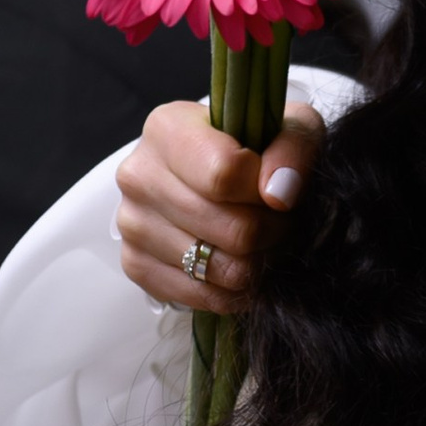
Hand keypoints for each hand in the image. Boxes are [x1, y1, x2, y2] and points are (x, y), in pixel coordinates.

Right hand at [117, 96, 327, 313]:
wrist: (221, 173)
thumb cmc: (256, 146)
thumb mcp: (290, 128)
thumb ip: (293, 148)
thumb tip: (279, 194)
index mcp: (167, 128)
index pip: (225, 174)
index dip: (267, 190)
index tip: (277, 186)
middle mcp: (138, 175)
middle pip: (233, 230)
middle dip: (272, 230)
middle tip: (278, 219)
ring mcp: (132, 224)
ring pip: (223, 269)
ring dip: (258, 261)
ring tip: (260, 238)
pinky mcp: (135, 265)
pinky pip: (203, 297)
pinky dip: (234, 289)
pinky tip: (239, 261)